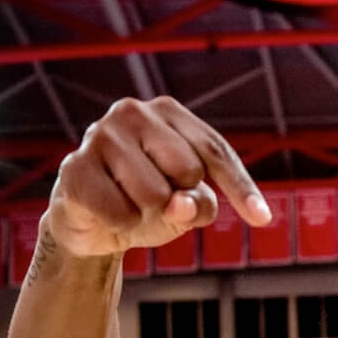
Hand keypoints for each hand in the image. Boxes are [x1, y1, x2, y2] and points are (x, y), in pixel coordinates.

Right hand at [43, 96, 270, 257]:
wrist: (90, 221)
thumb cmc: (148, 204)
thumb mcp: (188, 207)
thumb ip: (200, 205)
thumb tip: (180, 204)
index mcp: (167, 113)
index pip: (215, 150)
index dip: (241, 187)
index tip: (263, 219)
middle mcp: (132, 112)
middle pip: (189, 170)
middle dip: (181, 198)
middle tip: (157, 199)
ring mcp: (99, 136)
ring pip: (156, 195)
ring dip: (148, 214)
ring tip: (131, 204)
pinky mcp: (74, 169)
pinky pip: (121, 214)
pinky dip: (122, 225)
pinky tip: (108, 212)